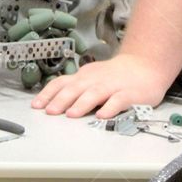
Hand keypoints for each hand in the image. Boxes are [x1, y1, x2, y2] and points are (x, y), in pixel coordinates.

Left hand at [30, 53, 172, 118]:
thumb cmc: (114, 75)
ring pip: (95, 93)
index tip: (36, 105)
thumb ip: (74, 88)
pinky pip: (119, 100)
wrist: (144, 66)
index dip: (48, 93)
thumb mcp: (90, 77)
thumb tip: (52, 101)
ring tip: (71, 114)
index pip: (61, 83)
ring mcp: (113, 86)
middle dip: (60, 100)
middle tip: (49, 111)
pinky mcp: (130, 94)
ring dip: (82, 103)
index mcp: (83, 76)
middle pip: (75, 88)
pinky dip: (110, 108)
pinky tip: (102, 115)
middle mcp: (95, 79)